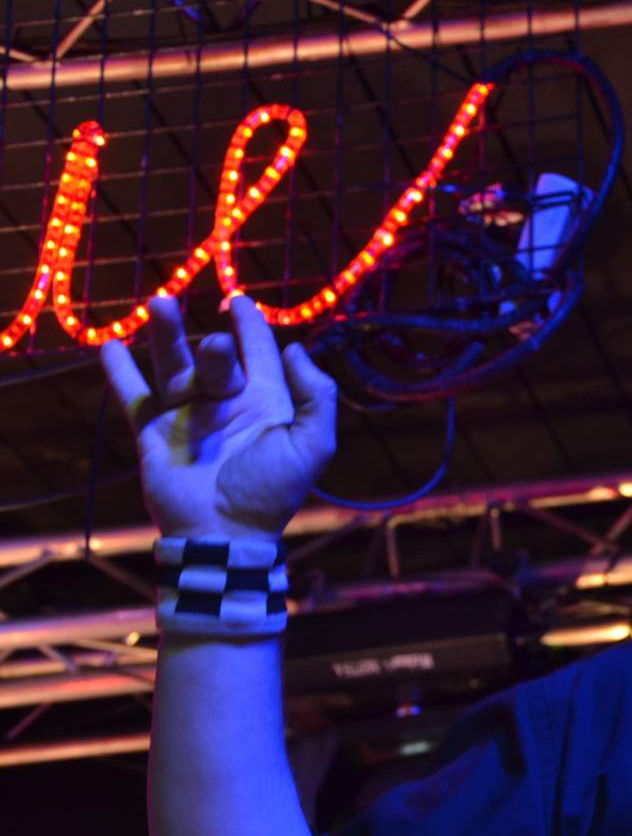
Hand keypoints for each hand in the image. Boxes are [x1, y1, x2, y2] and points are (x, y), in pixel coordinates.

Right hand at [100, 294, 338, 539]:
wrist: (223, 533)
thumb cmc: (271, 492)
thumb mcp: (312, 444)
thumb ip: (316, 396)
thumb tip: (296, 349)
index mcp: (264, 402)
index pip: (258, 353)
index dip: (250, 325)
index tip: (238, 301)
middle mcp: (224, 403)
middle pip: (214, 357)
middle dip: (211, 342)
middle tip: (214, 343)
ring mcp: (187, 416)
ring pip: (173, 365)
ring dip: (164, 335)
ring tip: (158, 304)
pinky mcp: (154, 433)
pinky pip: (135, 397)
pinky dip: (121, 372)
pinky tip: (110, 346)